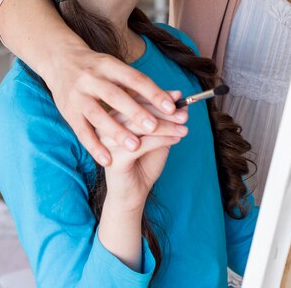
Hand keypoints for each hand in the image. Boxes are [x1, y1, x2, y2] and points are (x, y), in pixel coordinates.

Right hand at [45, 45, 185, 166]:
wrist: (60, 60)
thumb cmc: (98, 68)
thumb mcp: (117, 69)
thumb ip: (143, 85)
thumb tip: (176, 97)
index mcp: (109, 66)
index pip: (135, 79)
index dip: (153, 93)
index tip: (171, 107)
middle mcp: (92, 79)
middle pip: (117, 97)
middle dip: (136, 113)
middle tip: (154, 127)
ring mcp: (78, 96)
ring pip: (98, 115)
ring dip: (116, 131)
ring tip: (134, 146)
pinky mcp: (68, 113)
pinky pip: (82, 132)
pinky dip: (94, 147)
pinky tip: (108, 159)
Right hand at [100, 92, 188, 208]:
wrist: (133, 194)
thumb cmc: (144, 162)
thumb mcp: (158, 135)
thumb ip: (165, 117)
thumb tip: (179, 97)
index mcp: (113, 116)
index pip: (136, 99)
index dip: (159, 97)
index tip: (179, 97)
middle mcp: (106, 126)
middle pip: (138, 111)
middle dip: (165, 112)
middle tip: (184, 115)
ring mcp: (108, 142)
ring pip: (141, 126)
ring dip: (167, 126)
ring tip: (185, 127)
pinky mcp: (115, 158)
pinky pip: (143, 144)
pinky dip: (163, 139)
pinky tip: (177, 139)